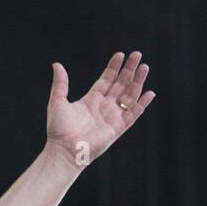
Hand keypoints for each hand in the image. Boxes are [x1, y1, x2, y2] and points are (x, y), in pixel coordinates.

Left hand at [45, 52, 154, 170]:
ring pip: (129, 95)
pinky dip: (142, 104)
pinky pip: (133, 114)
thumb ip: (60, 83)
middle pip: (120, 84)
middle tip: (137, 54)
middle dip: (129, 69)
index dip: (114, 67)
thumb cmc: (58, 129)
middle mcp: (104, 107)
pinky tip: (150, 93)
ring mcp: (112, 117)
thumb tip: (56, 64)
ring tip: (144, 67)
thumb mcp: (58, 102)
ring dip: (137, 82)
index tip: (120, 54)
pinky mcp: (118, 128)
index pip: (106, 79)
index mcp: (91, 100)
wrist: (64, 151)